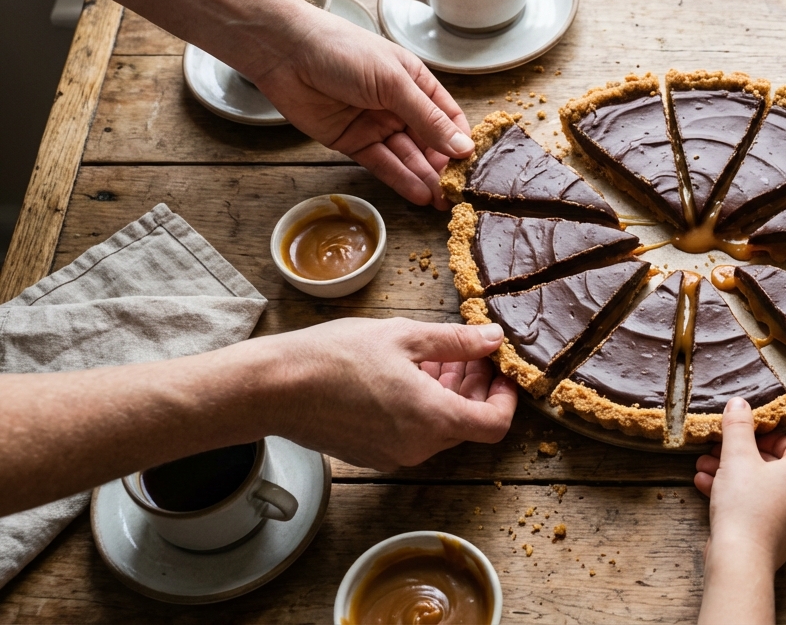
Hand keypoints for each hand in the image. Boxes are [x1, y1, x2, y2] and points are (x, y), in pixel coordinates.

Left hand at [247, 8, 473, 210]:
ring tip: (441, 201)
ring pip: (407, 157)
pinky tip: (418, 193)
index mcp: (415, 83)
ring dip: (424, 178)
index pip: (448, 118)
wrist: (286, 54)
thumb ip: (427, 118)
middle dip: (444, 167)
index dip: (460, 141)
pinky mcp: (353, 142)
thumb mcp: (394, 82)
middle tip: (457, 193)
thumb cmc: (343, 52)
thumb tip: (462, 147)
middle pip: (429, 142)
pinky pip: (382, 164)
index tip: (471, 165)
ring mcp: (376, 125)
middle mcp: (399, 105)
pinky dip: (400, 179)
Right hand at [261, 317, 515, 468]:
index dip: (506, 397)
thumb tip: (492, 339)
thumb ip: (456, 342)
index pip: (495, 425)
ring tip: (431, 355)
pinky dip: (420, 405)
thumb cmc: (335, 357)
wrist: (273, 387)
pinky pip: (412, 432)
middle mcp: (417, 447)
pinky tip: (404, 372)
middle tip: (464, 350)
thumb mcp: (405, 336)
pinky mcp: (371, 453)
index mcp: (433, 420)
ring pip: (438, 427)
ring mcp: (393, 455)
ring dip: (446, 393)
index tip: (499, 371)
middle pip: (466, 423)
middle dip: (473, 386)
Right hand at [694, 398, 785, 570]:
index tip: (740, 434)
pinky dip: (735, 495)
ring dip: (731, 474)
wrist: (740, 560)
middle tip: (715, 449)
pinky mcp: (777, 535)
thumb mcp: (737, 456)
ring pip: (760, 486)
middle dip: (738, 455)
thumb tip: (739, 403)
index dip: (762, 435)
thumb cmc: (745, 505)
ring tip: (704, 467)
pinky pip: (757, 506)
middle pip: (772, 464)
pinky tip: (705, 486)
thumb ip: (738, 426)